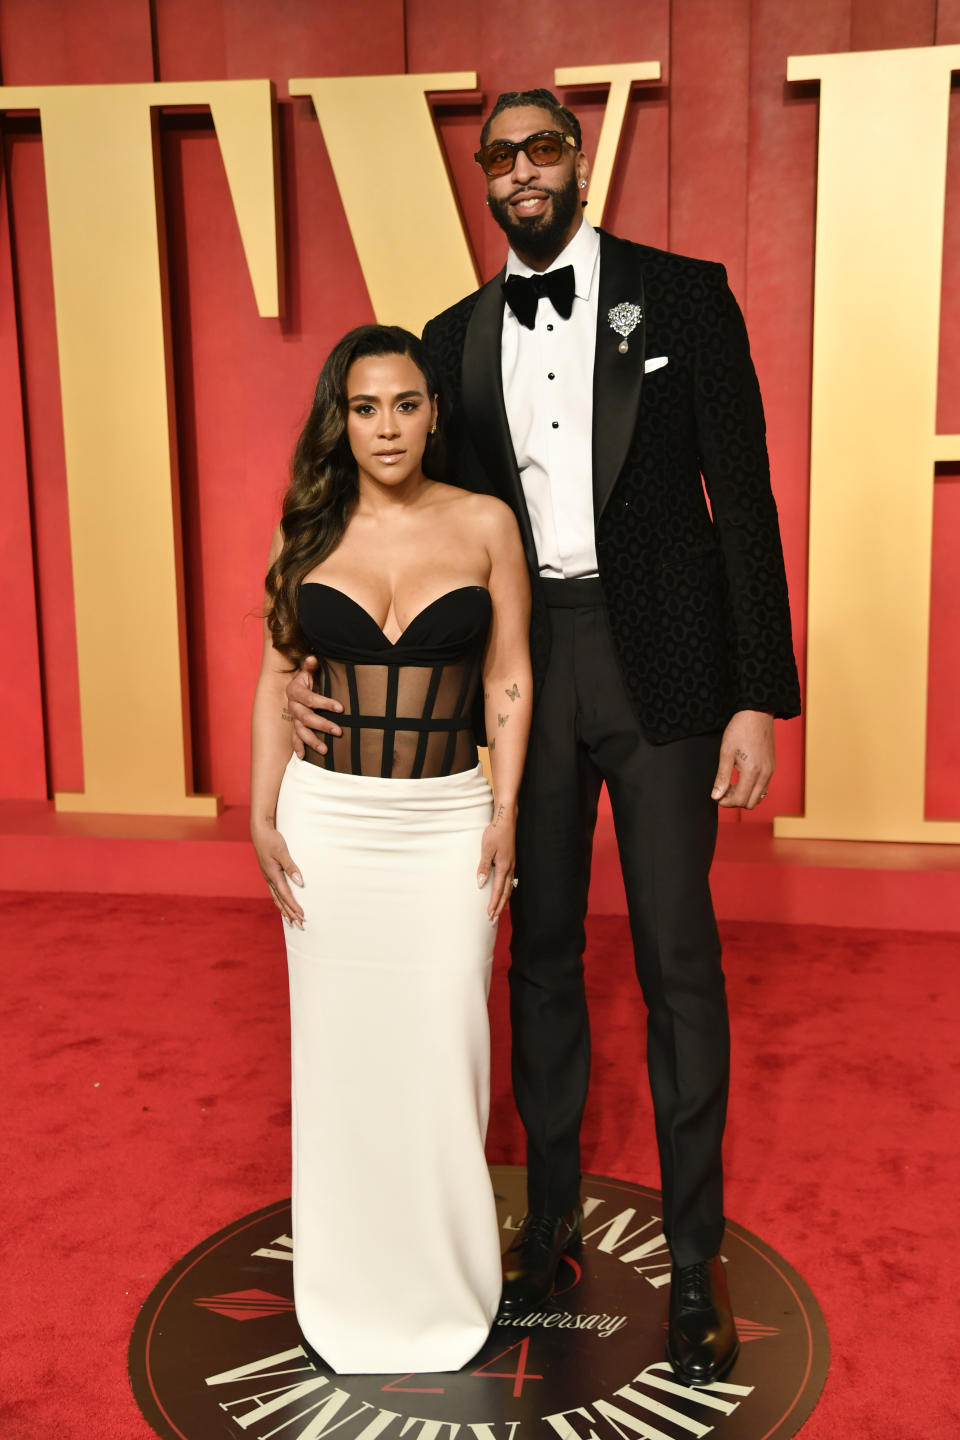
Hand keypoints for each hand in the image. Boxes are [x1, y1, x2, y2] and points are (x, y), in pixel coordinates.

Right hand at [251, 820, 304, 926]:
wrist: (260, 832)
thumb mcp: (282, 852)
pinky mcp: (269, 874)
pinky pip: (275, 892)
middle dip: (289, 913)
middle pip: (280, 901)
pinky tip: (283, 904)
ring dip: (284, 909)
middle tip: (299, 925)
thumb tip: (300, 882)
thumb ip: (291, 867)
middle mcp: (269, 879)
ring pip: (276, 898)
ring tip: (291, 920)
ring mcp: (268, 877)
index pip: (285, 895)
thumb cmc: (271, 841)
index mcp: (273, 875)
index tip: (302, 915)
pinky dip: (280, 901)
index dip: (293, 906)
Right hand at [285, 656, 342, 758]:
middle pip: (305, 717)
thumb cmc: (310, 675)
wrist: (301, 683)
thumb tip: (312, 659)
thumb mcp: (310, 668)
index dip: (324, 703)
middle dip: (322, 725)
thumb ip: (311, 664)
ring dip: (312, 741)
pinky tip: (303, 756)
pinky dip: (298, 747)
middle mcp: (292, 705)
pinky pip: (295, 738)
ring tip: (325, 750)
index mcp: (295, 690)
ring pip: (300, 730)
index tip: (341, 708)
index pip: (309, 698)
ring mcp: (293, 717)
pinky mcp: (295, 725)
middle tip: (339, 731)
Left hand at [477, 803, 516, 921]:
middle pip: (506, 893)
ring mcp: (512, 865)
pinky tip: (504, 893)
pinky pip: (509, 881)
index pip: (498, 891)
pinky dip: (506, 891)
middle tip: (493, 919)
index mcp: (503, 867)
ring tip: (498, 910)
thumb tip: (481, 883)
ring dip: (503, 900)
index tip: (489, 915)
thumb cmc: (495, 833)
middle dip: (499, 907)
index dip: (493, 904)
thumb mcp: (486, 849)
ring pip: (509, 888)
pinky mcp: (511, 861)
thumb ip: (484, 867)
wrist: (506, 820)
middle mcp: (509, 868)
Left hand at [712, 710, 774, 808]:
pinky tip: (742, 779)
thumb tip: (716, 796)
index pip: (740, 800)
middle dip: (735, 801)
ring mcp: (770, 771)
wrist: (757, 713)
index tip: (717, 796)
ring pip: (759, 797)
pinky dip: (752, 789)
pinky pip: (763, 787)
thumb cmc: (740, 729)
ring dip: (745, 796)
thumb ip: (722, 777)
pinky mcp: (772, 767)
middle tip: (723, 791)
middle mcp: (764, 774)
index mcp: (752, 771)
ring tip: (732, 785)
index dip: (725, 802)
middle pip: (751, 803)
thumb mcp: (726, 753)